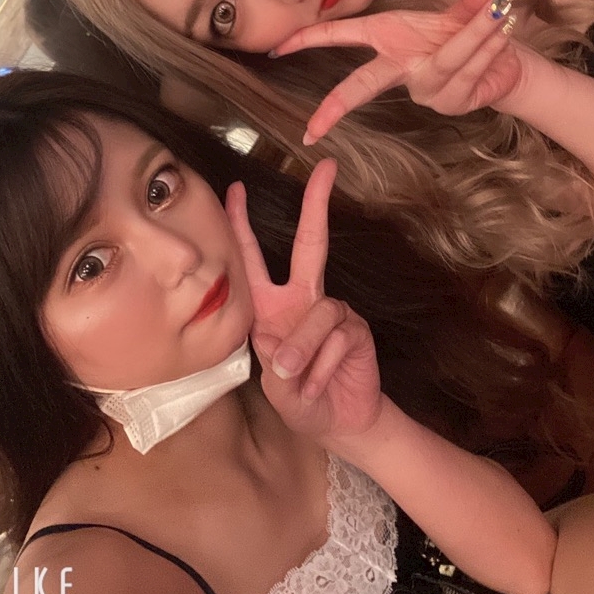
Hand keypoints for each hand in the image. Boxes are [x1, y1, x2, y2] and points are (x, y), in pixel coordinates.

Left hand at [225, 160, 381, 441]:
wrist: (342, 424)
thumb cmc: (301, 400)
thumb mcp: (276, 388)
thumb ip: (275, 364)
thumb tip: (282, 343)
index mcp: (271, 308)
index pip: (254, 260)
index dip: (243, 225)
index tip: (236, 189)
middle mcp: (304, 299)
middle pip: (312, 244)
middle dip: (316, 205)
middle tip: (324, 169)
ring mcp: (334, 311)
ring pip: (317, 315)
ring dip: (304, 353)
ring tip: (299, 384)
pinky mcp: (357, 328)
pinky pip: (337, 338)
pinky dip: (323, 367)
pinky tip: (321, 384)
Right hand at [272, 0, 522, 144]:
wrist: (505, 64)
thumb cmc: (469, 35)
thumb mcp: (465, 12)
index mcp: (390, 38)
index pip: (343, 38)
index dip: (310, 40)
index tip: (279, 50)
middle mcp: (401, 67)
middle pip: (363, 85)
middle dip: (337, 104)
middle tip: (313, 127)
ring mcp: (423, 88)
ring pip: (441, 63)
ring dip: (472, 36)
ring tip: (499, 11)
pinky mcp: (449, 101)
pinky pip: (465, 72)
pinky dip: (487, 48)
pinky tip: (503, 32)